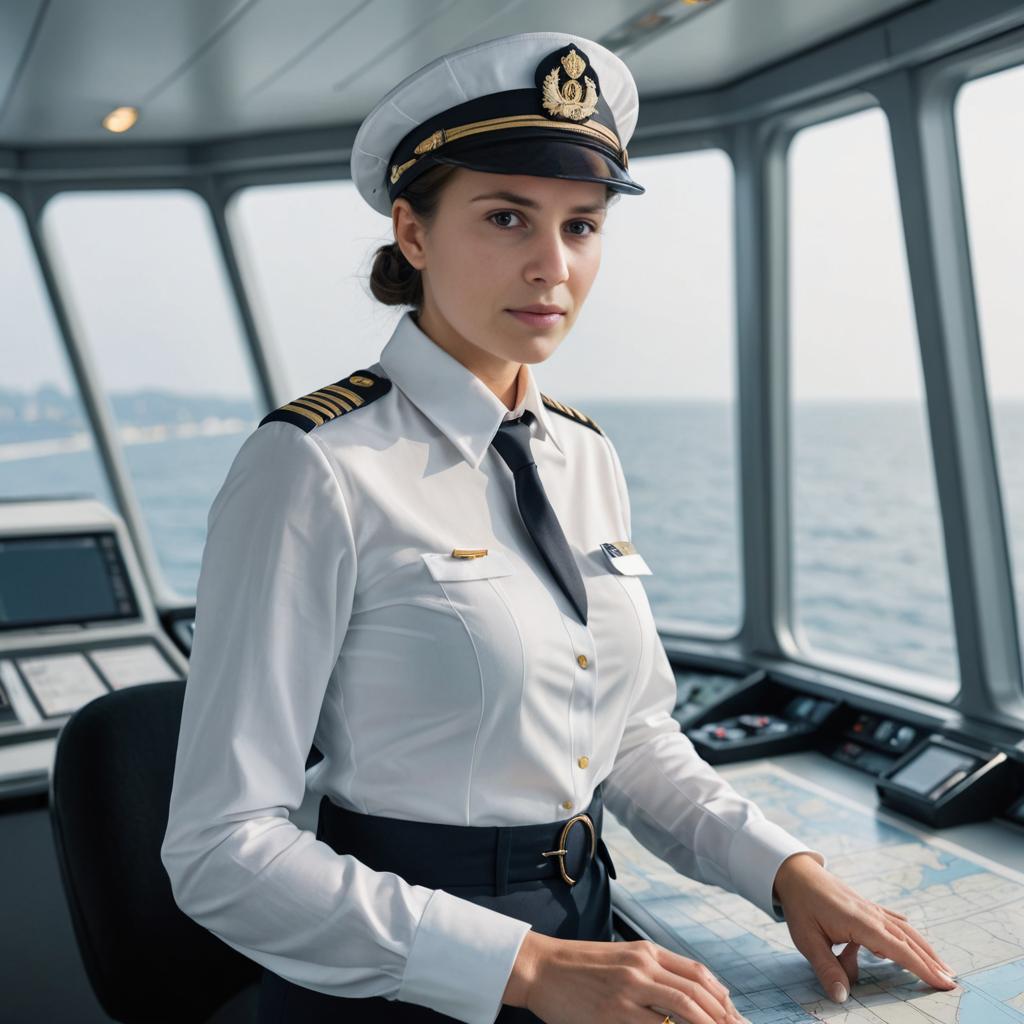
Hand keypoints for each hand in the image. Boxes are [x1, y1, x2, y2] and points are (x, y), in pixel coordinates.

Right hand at [504, 931, 748, 1023]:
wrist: (540, 967)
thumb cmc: (579, 967)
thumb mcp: (620, 958)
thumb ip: (652, 971)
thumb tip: (689, 995)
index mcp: (644, 952)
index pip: (697, 973)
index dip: (722, 998)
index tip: (736, 1017)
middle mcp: (641, 967)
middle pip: (697, 993)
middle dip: (724, 1018)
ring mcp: (628, 991)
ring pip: (684, 1010)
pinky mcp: (614, 1014)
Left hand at [772, 852, 958, 1003]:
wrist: (796, 872)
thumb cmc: (801, 906)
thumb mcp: (807, 940)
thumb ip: (827, 969)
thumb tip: (842, 998)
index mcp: (861, 924)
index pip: (899, 950)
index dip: (922, 968)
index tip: (943, 983)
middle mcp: (872, 915)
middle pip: (909, 941)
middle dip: (931, 961)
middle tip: (952, 982)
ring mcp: (871, 908)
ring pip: (904, 930)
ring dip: (924, 948)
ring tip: (941, 966)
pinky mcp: (866, 906)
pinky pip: (893, 920)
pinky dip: (907, 933)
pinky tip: (912, 938)